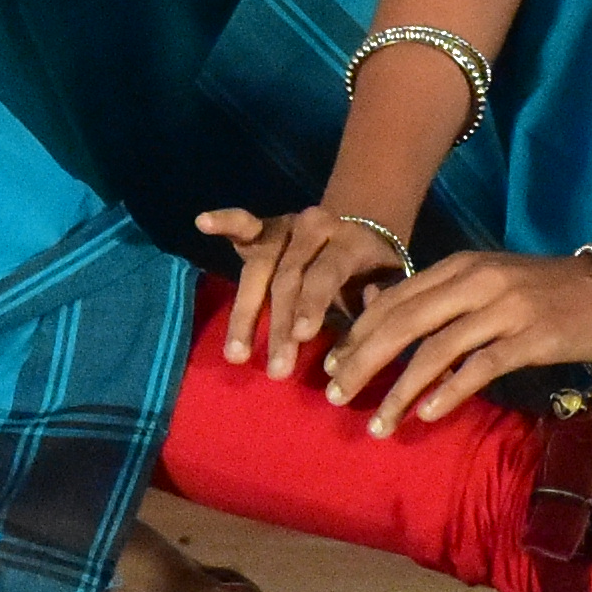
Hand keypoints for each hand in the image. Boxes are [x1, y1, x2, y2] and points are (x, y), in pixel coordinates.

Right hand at [191, 203, 415, 384]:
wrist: (363, 229)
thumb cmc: (372, 272)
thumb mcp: (388, 286)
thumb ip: (379, 300)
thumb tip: (366, 317)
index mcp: (347, 241)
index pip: (324, 274)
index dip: (312, 304)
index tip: (302, 339)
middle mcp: (314, 227)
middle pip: (288, 278)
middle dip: (279, 326)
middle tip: (276, 370)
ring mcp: (285, 225)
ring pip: (259, 269)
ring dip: (245, 314)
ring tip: (236, 354)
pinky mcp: (265, 227)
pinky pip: (243, 225)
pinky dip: (224, 222)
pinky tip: (204, 222)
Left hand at [316, 245, 591, 434]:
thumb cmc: (544, 291)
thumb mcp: (487, 281)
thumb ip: (440, 297)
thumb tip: (382, 318)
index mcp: (459, 267)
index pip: (394, 299)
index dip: (358, 333)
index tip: (330, 364)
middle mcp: (475, 282)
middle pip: (404, 322)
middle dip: (364, 360)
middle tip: (335, 394)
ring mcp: (504, 309)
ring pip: (436, 349)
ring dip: (401, 389)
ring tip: (377, 422)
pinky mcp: (532, 338)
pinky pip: (481, 366)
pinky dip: (449, 390)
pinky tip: (426, 413)